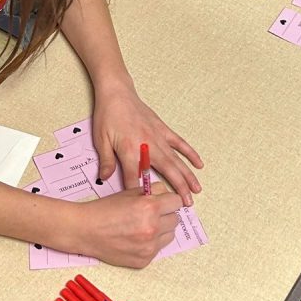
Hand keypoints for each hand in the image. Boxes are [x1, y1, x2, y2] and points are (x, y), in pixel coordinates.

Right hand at [75, 187, 182, 267]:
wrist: (86, 230)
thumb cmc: (105, 209)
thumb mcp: (130, 192)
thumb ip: (152, 191)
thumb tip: (167, 194)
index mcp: (150, 207)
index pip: (177, 202)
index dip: (169, 200)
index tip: (163, 202)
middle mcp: (152, 228)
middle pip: (175, 219)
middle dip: (166, 215)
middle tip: (151, 214)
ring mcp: (149, 247)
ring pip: (170, 235)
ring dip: (161, 230)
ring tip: (143, 226)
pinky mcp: (144, 260)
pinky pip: (158, 249)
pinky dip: (151, 243)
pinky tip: (136, 238)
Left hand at [92, 84, 202, 205]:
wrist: (117, 93)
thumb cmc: (107, 115)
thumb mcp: (100, 140)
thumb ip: (106, 162)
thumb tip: (105, 179)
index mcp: (129, 150)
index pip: (135, 179)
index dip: (140, 195)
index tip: (147, 208)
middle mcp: (147, 146)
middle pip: (165, 172)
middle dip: (176, 189)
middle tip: (186, 204)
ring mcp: (157, 137)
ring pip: (176, 160)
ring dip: (187, 176)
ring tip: (196, 190)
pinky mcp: (162, 130)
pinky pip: (179, 143)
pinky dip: (190, 153)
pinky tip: (199, 164)